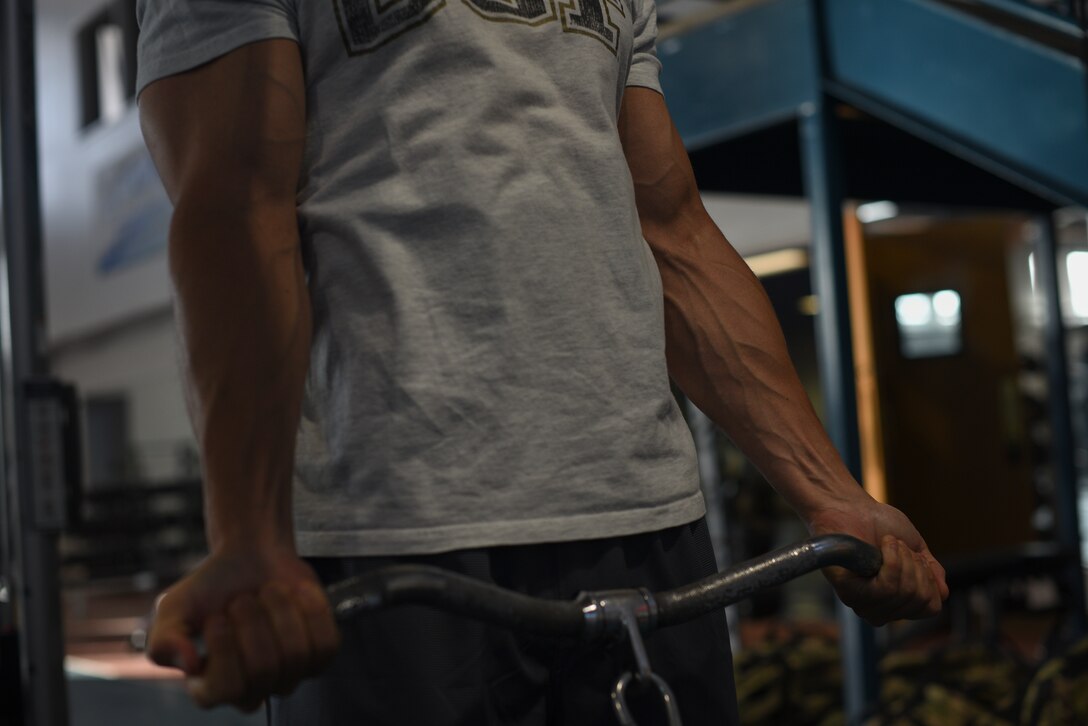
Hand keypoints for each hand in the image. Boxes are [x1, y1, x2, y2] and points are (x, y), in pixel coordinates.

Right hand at [147, 546, 339, 710]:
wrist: (252, 556)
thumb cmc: (211, 586)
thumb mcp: (174, 609)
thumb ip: (164, 640)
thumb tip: (191, 665)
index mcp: (211, 689)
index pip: (226, 690)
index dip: (225, 648)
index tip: (217, 616)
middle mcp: (252, 690)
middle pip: (264, 670)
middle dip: (253, 622)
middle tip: (242, 597)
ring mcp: (289, 675)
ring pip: (296, 657)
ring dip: (281, 611)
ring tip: (268, 590)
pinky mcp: (319, 655)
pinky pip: (325, 645)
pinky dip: (310, 611)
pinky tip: (295, 593)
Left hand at [804, 491, 948, 625]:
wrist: (852, 506)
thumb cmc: (880, 524)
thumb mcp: (916, 547)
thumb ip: (931, 573)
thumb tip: (943, 594)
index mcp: (895, 603)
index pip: (930, 608)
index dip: (929, 578)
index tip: (915, 556)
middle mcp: (880, 609)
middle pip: (920, 601)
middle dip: (916, 566)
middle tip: (898, 547)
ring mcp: (863, 603)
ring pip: (904, 594)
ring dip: (903, 560)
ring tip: (888, 545)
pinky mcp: (849, 592)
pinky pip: (886, 588)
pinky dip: (892, 560)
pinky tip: (881, 547)